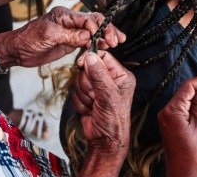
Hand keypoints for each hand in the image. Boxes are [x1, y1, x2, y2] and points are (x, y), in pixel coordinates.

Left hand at [7, 7, 125, 66]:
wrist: (18, 51)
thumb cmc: (28, 40)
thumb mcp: (47, 36)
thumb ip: (68, 35)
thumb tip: (87, 36)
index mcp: (64, 15)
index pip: (87, 18)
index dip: (98, 28)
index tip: (103, 39)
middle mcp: (70, 21)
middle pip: (95, 22)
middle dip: (107, 30)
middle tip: (116, 41)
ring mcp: (72, 32)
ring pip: (94, 32)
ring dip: (104, 38)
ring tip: (113, 45)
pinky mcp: (71, 42)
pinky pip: (88, 42)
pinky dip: (96, 45)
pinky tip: (103, 49)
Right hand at [72, 51, 134, 175]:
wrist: (104, 140)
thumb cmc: (114, 120)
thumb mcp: (109, 95)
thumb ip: (99, 75)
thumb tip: (91, 56)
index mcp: (120, 75)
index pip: (103, 56)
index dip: (90, 59)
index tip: (81, 65)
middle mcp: (109, 79)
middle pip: (87, 68)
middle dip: (87, 84)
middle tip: (95, 96)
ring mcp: (97, 88)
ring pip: (79, 80)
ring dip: (83, 94)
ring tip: (93, 104)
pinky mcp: (87, 96)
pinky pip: (75, 91)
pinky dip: (80, 101)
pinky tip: (89, 109)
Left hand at [157, 76, 196, 176]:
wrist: (185, 175)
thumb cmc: (193, 154)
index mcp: (171, 110)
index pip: (186, 87)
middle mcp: (166, 112)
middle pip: (185, 93)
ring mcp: (167, 119)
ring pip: (186, 102)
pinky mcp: (171, 126)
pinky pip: (184, 112)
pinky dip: (195, 112)